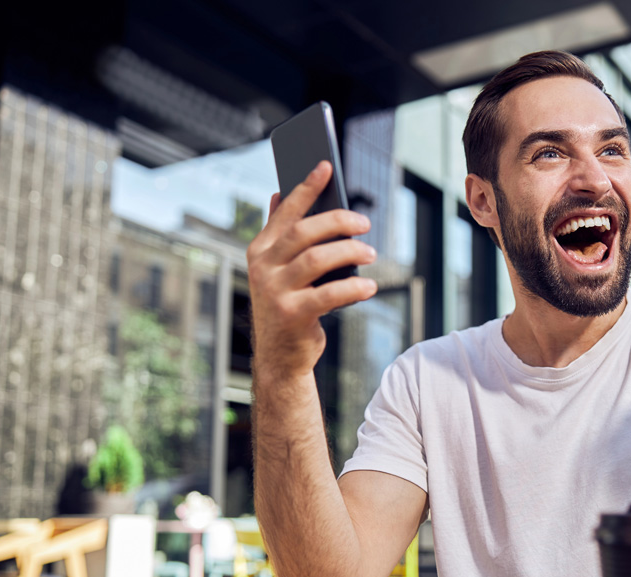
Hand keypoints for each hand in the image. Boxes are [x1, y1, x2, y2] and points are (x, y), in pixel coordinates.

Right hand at [246, 161, 378, 377]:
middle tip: (365, 224)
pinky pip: (328, 294)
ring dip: (350, 252)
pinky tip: (370, 286)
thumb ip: (279, 233)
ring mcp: (275, 292)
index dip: (306, 188)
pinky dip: (353, 288)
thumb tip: (278, 193)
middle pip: (304, 232)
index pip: (285, 211)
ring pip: (318, 260)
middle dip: (338, 222)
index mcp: (259, 250)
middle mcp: (262, 268)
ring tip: (370, 254)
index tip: (326, 166)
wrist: (280, 356)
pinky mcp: (292, 315)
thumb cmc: (287, 305)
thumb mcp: (278, 269)